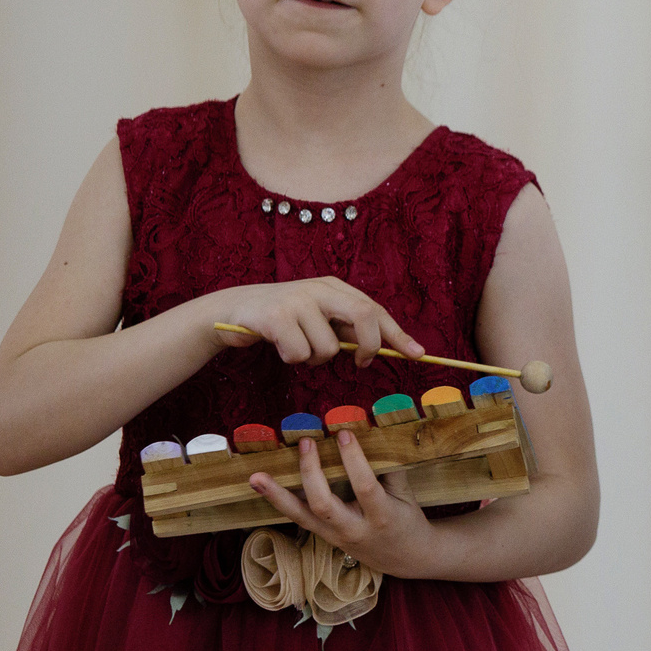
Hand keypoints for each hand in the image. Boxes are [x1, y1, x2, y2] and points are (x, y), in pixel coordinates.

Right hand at [209, 277, 422, 370]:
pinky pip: (301, 354)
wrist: (232, 311)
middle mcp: (319, 288)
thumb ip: (346, 329)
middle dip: (368, 346)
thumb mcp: (318, 318)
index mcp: (334, 287)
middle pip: (364, 316)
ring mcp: (297, 300)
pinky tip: (279, 347)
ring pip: (329, 348)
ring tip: (297, 347)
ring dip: (315, 359)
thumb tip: (380, 348)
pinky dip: (292, 359)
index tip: (418, 354)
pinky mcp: (275, 316)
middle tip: (360, 363)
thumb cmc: (283, 319)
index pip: (375, 309)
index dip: (397, 333)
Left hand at [248, 431, 440, 577]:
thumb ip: (389, 467)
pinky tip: (261, 485)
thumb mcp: (406, 494)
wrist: (405, 557)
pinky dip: (279, 500)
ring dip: (277, 495)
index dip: (353, 460)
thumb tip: (371, 431)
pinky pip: (298, 518)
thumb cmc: (407, 519)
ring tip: (256, 476)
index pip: (365, 487)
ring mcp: (334, 536)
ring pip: (301, 516)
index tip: (343, 433)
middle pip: (324, 504)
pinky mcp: (323, 536)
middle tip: (306, 442)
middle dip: (311, 472)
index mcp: (381, 516)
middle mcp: (354, 529)